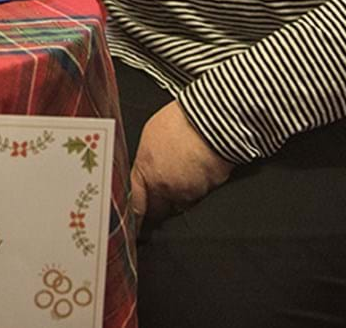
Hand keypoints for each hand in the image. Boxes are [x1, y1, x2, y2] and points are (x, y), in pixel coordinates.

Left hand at [129, 102, 232, 228]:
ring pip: (180, 204)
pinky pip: (199, 195)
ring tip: (183, 173)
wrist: (212, 120)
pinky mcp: (209, 191)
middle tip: (158, 200)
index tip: (134, 224)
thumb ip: (146, 161)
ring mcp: (189, 191)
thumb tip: (146, 170)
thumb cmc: (180, 122)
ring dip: (179, 196)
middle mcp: (166, 188)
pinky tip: (198, 170)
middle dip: (157, 207)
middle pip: (158, 210)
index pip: (137, 204)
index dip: (135, 217)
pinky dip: (198, 188)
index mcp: (147, 173)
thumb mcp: (150, 137)